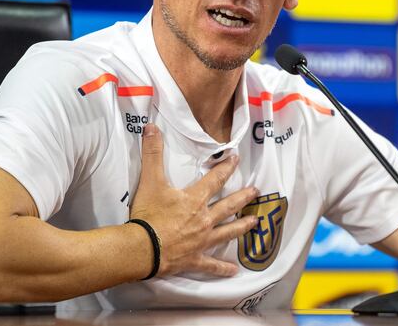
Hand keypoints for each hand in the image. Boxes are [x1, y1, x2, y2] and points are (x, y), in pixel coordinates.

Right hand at [129, 123, 258, 278]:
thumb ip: (152, 153)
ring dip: (242, 227)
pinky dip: (222, 269)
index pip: (215, 179)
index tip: (237, 159)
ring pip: (227, 233)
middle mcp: (204, 219)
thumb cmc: (148, 215)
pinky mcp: (194, 259)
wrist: (141, 248)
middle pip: (228, 206)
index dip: (226, 167)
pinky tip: (234, 271)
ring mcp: (201, 240)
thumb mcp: (150, 181)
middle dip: (243, 197)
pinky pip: (211, 265)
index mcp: (194, 200)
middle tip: (256, 192)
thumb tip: (151, 126)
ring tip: (255, 223)